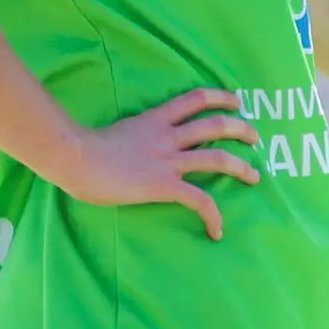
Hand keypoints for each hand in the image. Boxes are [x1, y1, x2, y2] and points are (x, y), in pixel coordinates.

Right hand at [62, 88, 261, 240]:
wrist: (73, 156)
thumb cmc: (81, 149)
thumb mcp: (113, 134)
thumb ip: (130, 138)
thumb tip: (128, 150)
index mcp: (153, 120)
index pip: (193, 99)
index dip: (219, 98)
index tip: (236, 102)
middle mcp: (166, 137)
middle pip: (215, 125)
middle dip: (241, 129)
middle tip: (255, 137)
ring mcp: (167, 161)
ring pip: (218, 158)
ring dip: (242, 167)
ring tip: (255, 177)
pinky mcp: (164, 185)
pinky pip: (200, 200)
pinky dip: (214, 216)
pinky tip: (217, 231)